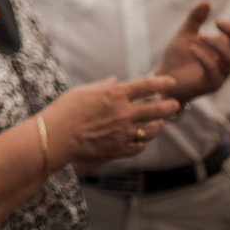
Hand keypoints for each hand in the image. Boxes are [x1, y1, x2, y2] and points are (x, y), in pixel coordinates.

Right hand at [47, 75, 178, 165]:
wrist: (55, 136)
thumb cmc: (64, 110)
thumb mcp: (82, 91)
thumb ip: (103, 86)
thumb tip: (115, 80)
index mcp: (114, 95)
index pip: (147, 86)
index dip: (162, 82)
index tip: (171, 82)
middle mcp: (124, 113)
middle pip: (157, 109)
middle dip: (169, 106)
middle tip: (174, 105)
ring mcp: (124, 133)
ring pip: (152, 130)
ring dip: (158, 125)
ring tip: (158, 123)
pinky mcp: (119, 149)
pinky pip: (139, 146)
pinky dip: (141, 142)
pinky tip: (140, 140)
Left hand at [157, 2, 229, 102]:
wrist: (165, 80)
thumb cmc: (179, 58)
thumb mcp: (185, 35)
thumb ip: (194, 20)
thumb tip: (206, 1)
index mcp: (224, 47)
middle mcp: (226, 60)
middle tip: (218, 22)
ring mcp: (220, 72)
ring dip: (219, 45)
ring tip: (202, 37)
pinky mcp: (210, 83)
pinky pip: (214, 71)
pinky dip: (204, 58)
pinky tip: (192, 48)